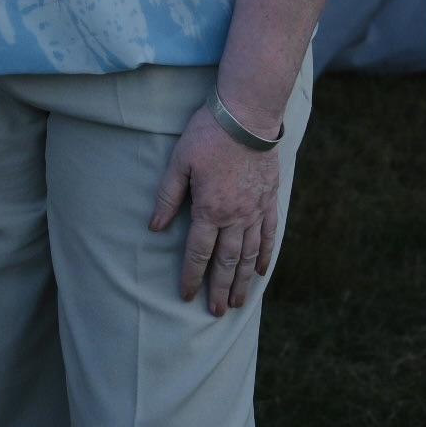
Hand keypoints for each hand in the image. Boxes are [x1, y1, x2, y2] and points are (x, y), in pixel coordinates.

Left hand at [151, 106, 281, 316]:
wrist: (248, 115)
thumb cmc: (208, 135)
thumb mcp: (179, 162)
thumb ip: (167, 197)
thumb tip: (155, 227)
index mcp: (210, 209)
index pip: (198, 252)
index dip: (191, 276)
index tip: (186, 295)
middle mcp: (236, 216)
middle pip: (227, 261)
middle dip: (219, 288)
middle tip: (216, 311)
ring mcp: (256, 210)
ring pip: (249, 254)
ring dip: (242, 280)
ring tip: (237, 301)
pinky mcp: (270, 199)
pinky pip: (270, 234)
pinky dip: (266, 255)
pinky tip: (261, 271)